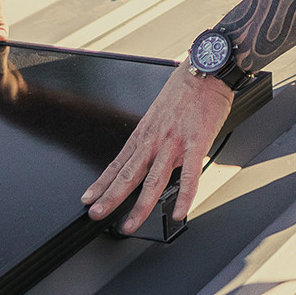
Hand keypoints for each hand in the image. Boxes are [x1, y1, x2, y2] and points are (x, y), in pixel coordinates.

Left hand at [82, 65, 233, 233]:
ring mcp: (174, 143)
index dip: (102, 183)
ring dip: (140, 206)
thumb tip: (154, 157)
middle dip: (110, 197)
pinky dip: (185, 197)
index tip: (89, 198)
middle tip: (97, 215)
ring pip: (153, 180)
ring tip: (130, 224)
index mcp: (144, 132)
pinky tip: (180, 213)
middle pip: (128, 175)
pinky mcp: (196, 144)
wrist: (205, 70)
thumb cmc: (186, 90)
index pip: (117, 163)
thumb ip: (156, 137)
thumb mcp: (160, 113)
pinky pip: (190, 176)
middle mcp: (154, 140)